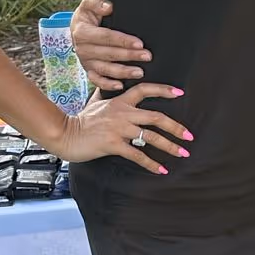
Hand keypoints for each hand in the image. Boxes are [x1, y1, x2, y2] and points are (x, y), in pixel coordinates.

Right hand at [49, 81, 191, 174]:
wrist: (65, 134)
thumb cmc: (81, 120)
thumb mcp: (95, 102)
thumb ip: (105, 93)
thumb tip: (109, 84)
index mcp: (120, 102)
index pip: (145, 90)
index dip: (163, 90)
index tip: (180, 93)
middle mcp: (122, 113)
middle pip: (156, 117)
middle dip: (176, 127)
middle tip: (190, 136)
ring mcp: (118, 129)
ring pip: (150, 137)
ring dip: (169, 146)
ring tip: (183, 153)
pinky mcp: (113, 144)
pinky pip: (137, 154)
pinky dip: (151, 163)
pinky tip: (161, 170)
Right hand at [70, 0, 150, 91]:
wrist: (78, 28)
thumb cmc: (88, 14)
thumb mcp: (89, 3)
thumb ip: (96, 2)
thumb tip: (108, 7)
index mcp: (82, 32)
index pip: (106, 37)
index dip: (123, 40)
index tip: (139, 43)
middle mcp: (82, 49)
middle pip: (108, 54)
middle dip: (129, 56)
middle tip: (147, 56)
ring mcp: (85, 62)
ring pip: (105, 69)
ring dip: (122, 72)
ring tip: (139, 72)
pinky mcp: (89, 70)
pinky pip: (97, 81)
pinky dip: (107, 84)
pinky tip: (120, 85)